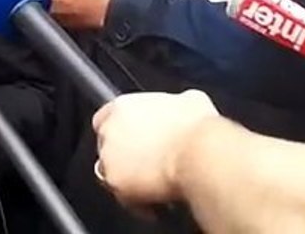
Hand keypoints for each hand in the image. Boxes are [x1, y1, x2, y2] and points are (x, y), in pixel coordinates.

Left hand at [93, 91, 218, 205]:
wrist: (200, 154)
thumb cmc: (197, 128)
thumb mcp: (191, 100)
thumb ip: (175, 103)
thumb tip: (184, 107)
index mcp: (123, 106)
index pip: (104, 117)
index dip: (121, 130)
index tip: (133, 140)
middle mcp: (110, 129)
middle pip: (107, 146)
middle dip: (124, 156)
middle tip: (148, 164)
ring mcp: (109, 157)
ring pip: (111, 172)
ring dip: (129, 178)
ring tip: (154, 186)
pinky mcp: (115, 182)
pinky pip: (122, 196)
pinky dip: (137, 202)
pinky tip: (155, 202)